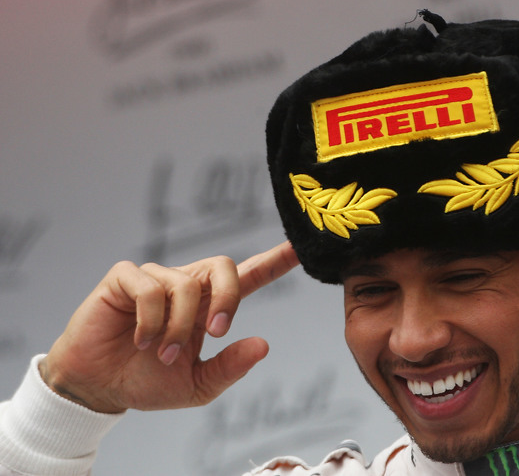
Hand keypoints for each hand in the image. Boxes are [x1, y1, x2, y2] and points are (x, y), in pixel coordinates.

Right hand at [40, 242, 299, 412]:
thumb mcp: (198, 385)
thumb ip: (230, 366)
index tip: (299, 248)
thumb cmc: (148, 381)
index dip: (274, 261)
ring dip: (178, 326)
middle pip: (224, 265)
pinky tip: (140, 338)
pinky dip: (151, 319)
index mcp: (209, 306)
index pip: (248, 277)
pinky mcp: (125, 278)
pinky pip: (151, 287)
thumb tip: (262, 345)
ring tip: (162, 353)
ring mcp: (156, 278)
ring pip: (186, 285)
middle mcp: (186, 285)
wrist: (101, 389)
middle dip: (227, 298)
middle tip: (215, 332)